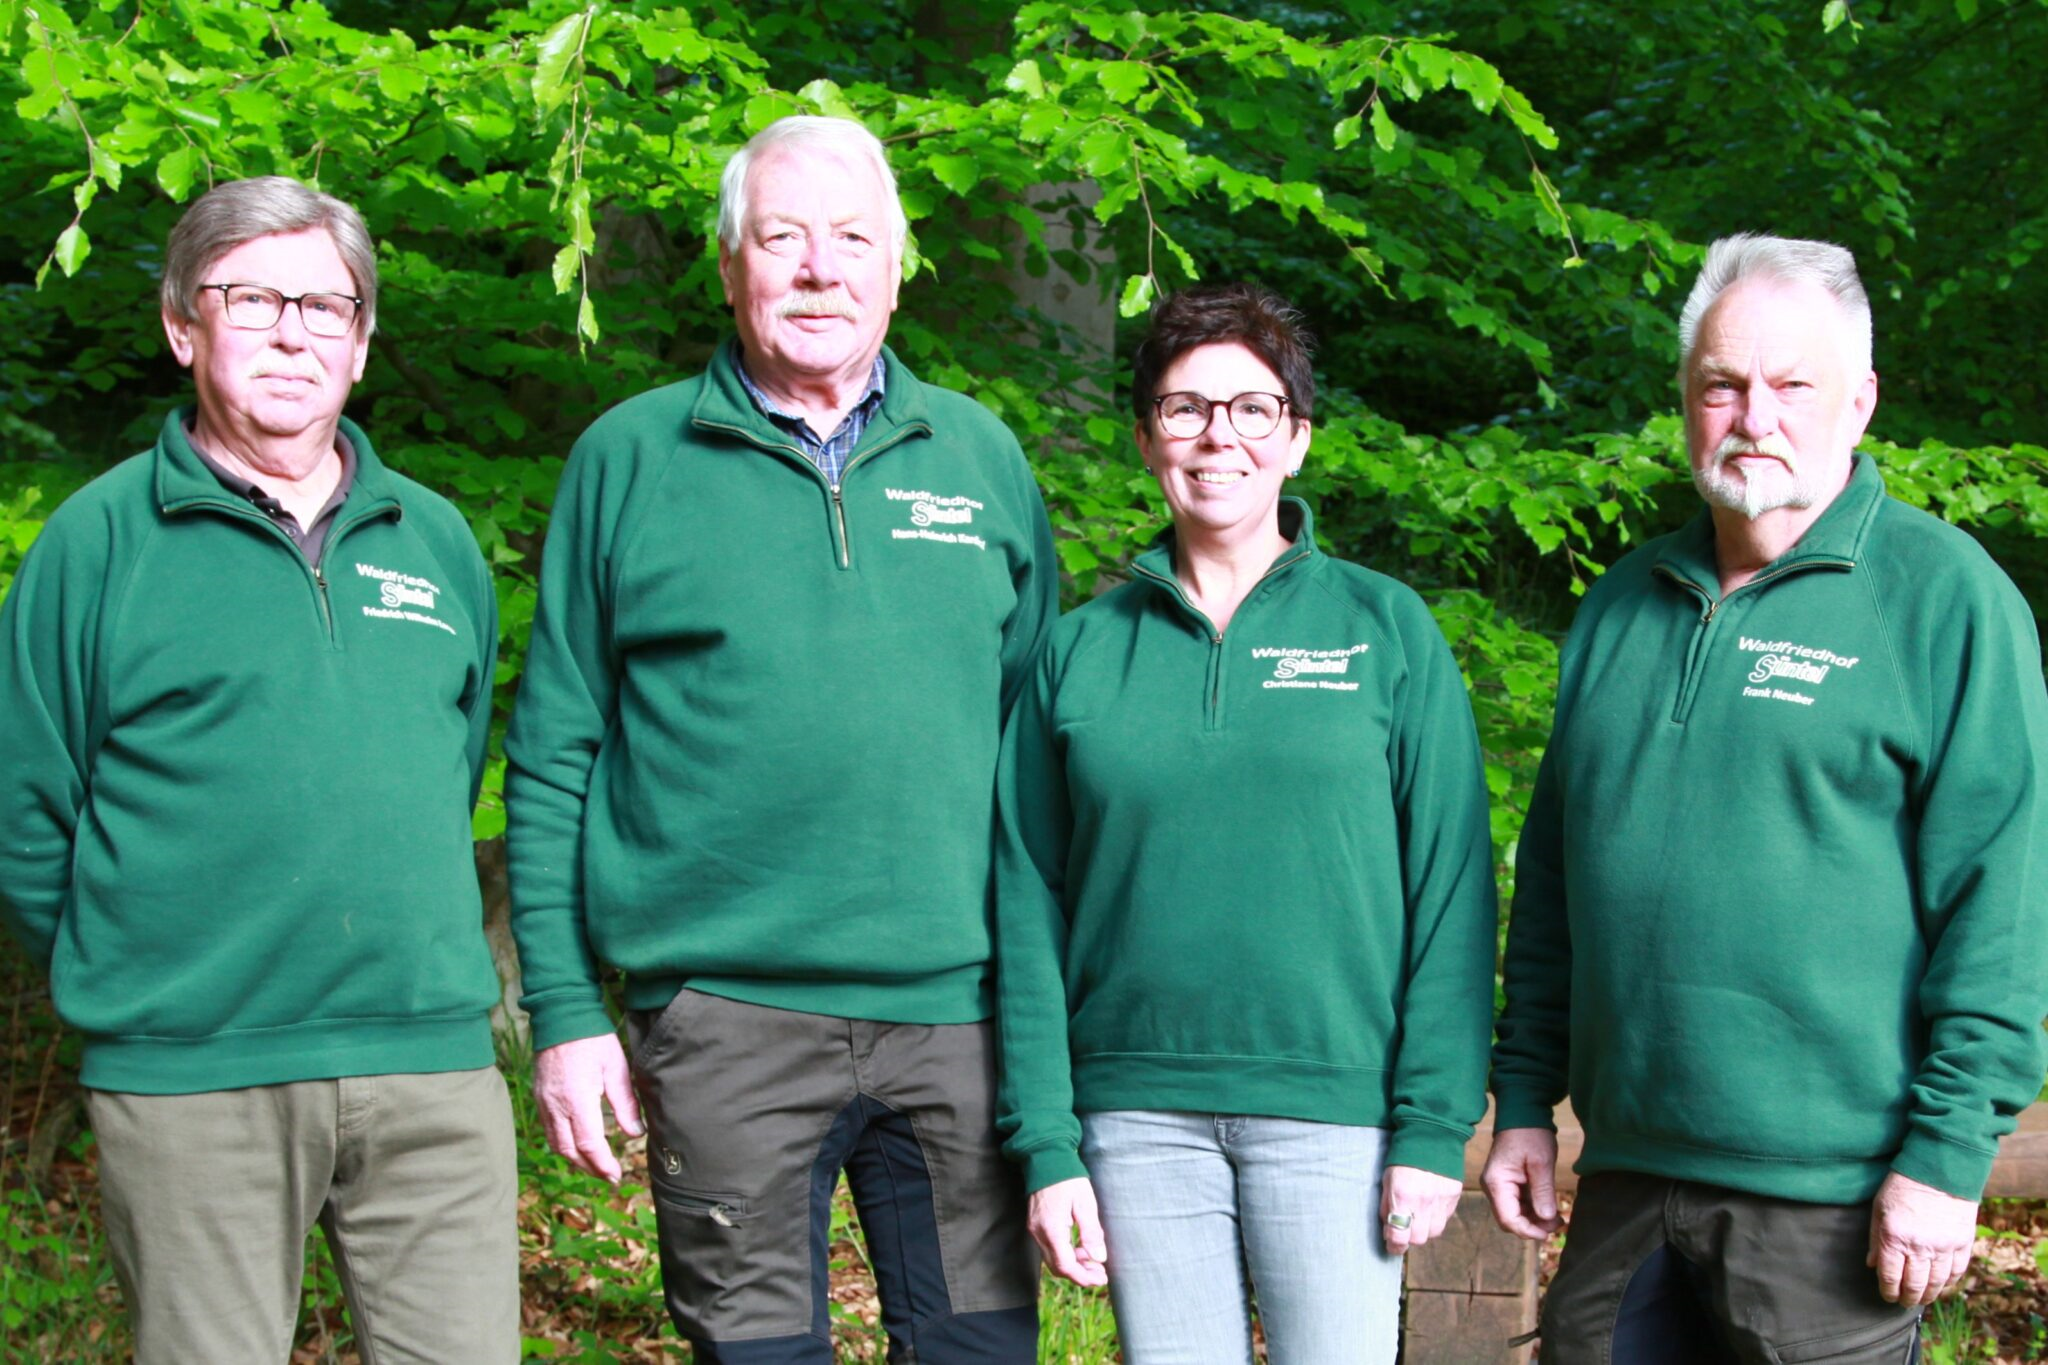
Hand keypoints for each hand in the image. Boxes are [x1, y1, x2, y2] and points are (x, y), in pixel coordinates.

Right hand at [535, 1033, 644, 1185]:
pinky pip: (549, 1130)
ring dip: (575, 1160)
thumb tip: (635, 1133)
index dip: (602, 1163)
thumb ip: (625, 1103)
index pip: (588, 1142)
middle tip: (608, 1176)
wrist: (563, 1015)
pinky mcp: (540, 1097)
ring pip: (556, 1144)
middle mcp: (556, 1104)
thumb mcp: (616, 1067)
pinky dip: (564, 1145)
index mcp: (577, 1098)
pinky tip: (577, 1146)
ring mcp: (544, 1102)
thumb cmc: (593, 1039)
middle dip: (589, 1168)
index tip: (616, 1174)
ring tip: (595, 1167)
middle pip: (569, 1150)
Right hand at [1027, 1177, 1108, 1285]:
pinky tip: (1080, 1248)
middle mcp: (1039, 1233)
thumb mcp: (1086, 1203)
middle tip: (1100, 1274)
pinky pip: (1050, 1249)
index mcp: (1052, 1229)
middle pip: (1058, 1268)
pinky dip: (1065, 1254)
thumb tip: (1099, 1258)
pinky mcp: (1035, 1225)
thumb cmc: (1068, 1178)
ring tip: (1094, 1261)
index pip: (1066, 1266)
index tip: (1101, 1279)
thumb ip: (1092, 1233)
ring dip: (1073, 1265)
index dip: (1084, 1277)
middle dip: (1080, 1275)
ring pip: (1053, 1260)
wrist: (1045, 1157)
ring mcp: (1035, 1229)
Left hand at [1380, 1164, 1461, 1253]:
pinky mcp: (1454, 1196)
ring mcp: (1442, 1200)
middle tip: (1404, 1226)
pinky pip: (1445, 1218)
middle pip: (1419, 1239)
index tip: (1392, 1246)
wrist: (1430, 1134)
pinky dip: (1436, 1218)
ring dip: (1424, 1229)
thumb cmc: (1403, 1157)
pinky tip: (1430, 1206)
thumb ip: (1386, 1206)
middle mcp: (1424, 1201)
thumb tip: (1388, 1230)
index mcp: (1403, 1196)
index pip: (1399, 1235)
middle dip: (1409, 1236)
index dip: (1395, 1245)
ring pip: (1434, 1232)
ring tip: (1418, 1214)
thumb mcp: (1387, 1180)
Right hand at [1481, 1126, 1562, 1240]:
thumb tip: (1546, 1219)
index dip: (1528, 1231)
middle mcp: (1493, 1187)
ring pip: (1515, 1214)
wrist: (1523, 1112)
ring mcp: (1499, 1185)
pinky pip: (1518, 1204)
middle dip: (1533, 1226)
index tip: (1549, 1233)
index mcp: (1497, 1182)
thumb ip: (1543, 1192)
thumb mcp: (1541, 1163)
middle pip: (1510, 1219)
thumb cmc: (1531, 1134)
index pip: (1508, 1219)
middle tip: (1558, 1222)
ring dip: (1535, 1219)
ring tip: (1558, 1216)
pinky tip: (1549, 1208)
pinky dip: (1533, 1209)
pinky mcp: (1507, 1183)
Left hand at [1867, 1172, 1976, 1305]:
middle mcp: (1920, 1247)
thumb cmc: (1902, 1186)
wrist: (1939, 1170)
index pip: (1891, 1276)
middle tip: (1905, 1302)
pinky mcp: (1963, 1243)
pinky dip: (1949, 1282)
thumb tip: (1872, 1265)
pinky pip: (1957, 1271)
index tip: (1888, 1296)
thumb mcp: (1879, 1209)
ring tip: (1922, 1298)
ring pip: (1938, 1283)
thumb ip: (1875, 1239)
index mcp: (1895, 1238)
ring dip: (1929, 1295)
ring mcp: (1945, 1247)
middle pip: (1915, 1285)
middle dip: (1908, 1298)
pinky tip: (1942, 1285)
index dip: (1888, 1291)